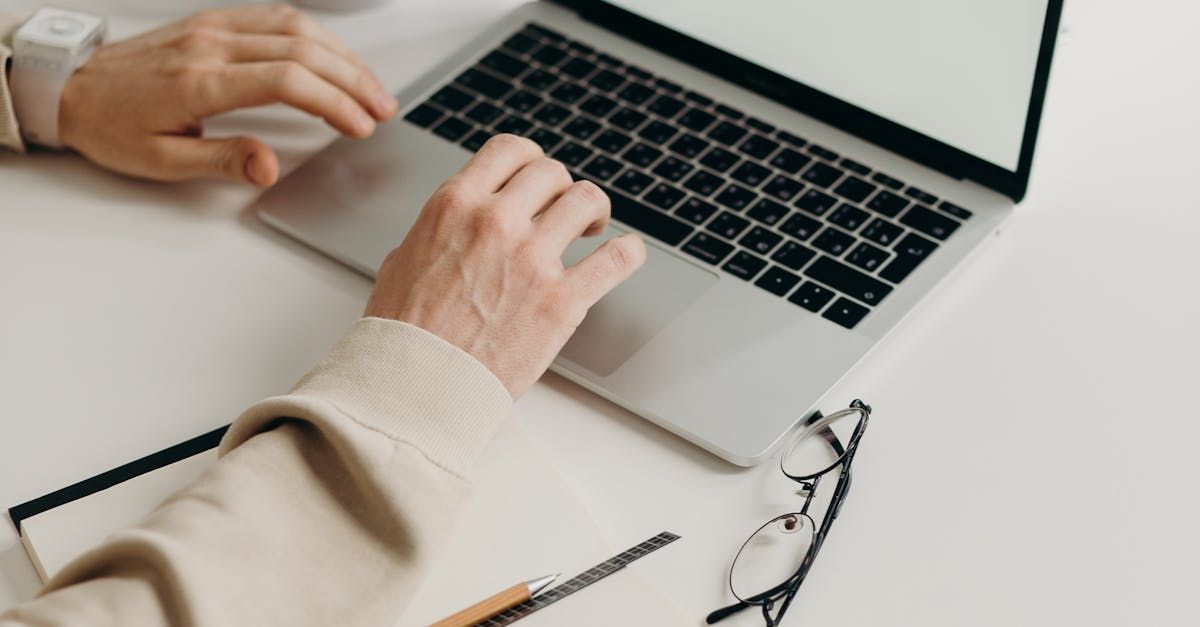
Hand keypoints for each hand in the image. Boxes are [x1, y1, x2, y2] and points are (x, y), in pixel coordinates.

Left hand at [58, 4, 396, 186]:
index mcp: (200, 82)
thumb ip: (222, 160)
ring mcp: (215, 27)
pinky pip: (277, 17)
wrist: (70, 87)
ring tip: (371, 86)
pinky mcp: (215, 21)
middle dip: (353, 80)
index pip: (287, 81)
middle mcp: (212, 45)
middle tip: (383, 109)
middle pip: (303, 49)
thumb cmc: (112, 126)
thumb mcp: (161, 161)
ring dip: (343, 55)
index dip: (333, 103)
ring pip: (297, 27)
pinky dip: (317, 36)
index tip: (360, 126)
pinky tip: (336, 56)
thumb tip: (270, 166)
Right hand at [364, 135, 646, 397]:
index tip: (537, 178)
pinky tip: (626, 253)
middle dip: (560, 189)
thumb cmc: (402, 332)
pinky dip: (628, 252)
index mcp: (455, 205)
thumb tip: (461, 222)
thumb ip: (442, 229)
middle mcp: (496, 222)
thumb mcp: (405, 258)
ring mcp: (532, 260)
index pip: (510, 150)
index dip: (530, 160)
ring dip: (593, 211)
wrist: (414, 386)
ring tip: (591, 229)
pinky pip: (617, 258)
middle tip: (562, 211)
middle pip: (552, 173)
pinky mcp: (561, 302)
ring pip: (587, 201)